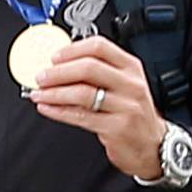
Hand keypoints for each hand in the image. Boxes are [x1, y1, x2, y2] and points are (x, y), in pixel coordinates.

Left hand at [31, 37, 165, 179]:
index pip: (100, 47)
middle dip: (57, 72)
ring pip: (82, 93)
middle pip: (88, 68)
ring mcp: (126, 106)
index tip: (53, 57)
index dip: (71, 50)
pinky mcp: (117, 127)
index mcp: (130, 67)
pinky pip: (80, 116)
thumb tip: (57, 65)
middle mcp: (130, 84)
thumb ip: (96, 72)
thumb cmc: (132, 112)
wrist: (152, 144)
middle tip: (40, 77)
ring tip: (38, 94)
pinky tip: (46, 108)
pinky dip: (58, 111)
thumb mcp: (123, 85)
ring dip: (54, 93)